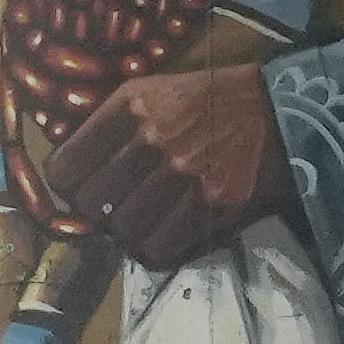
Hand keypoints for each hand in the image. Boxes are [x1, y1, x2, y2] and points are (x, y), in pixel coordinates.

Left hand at [25, 58, 280, 265]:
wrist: (277, 112)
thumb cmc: (207, 103)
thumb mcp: (151, 92)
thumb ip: (110, 125)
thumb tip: (73, 172)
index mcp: (130, 106)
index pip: (65, 168)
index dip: (68, 187)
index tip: (80, 190)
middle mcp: (152, 140)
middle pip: (91, 206)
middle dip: (97, 214)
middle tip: (113, 211)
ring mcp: (184, 176)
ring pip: (124, 232)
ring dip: (128, 235)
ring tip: (142, 224)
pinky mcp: (213, 207)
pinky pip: (160, 250)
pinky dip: (155, 251)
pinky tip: (163, 237)